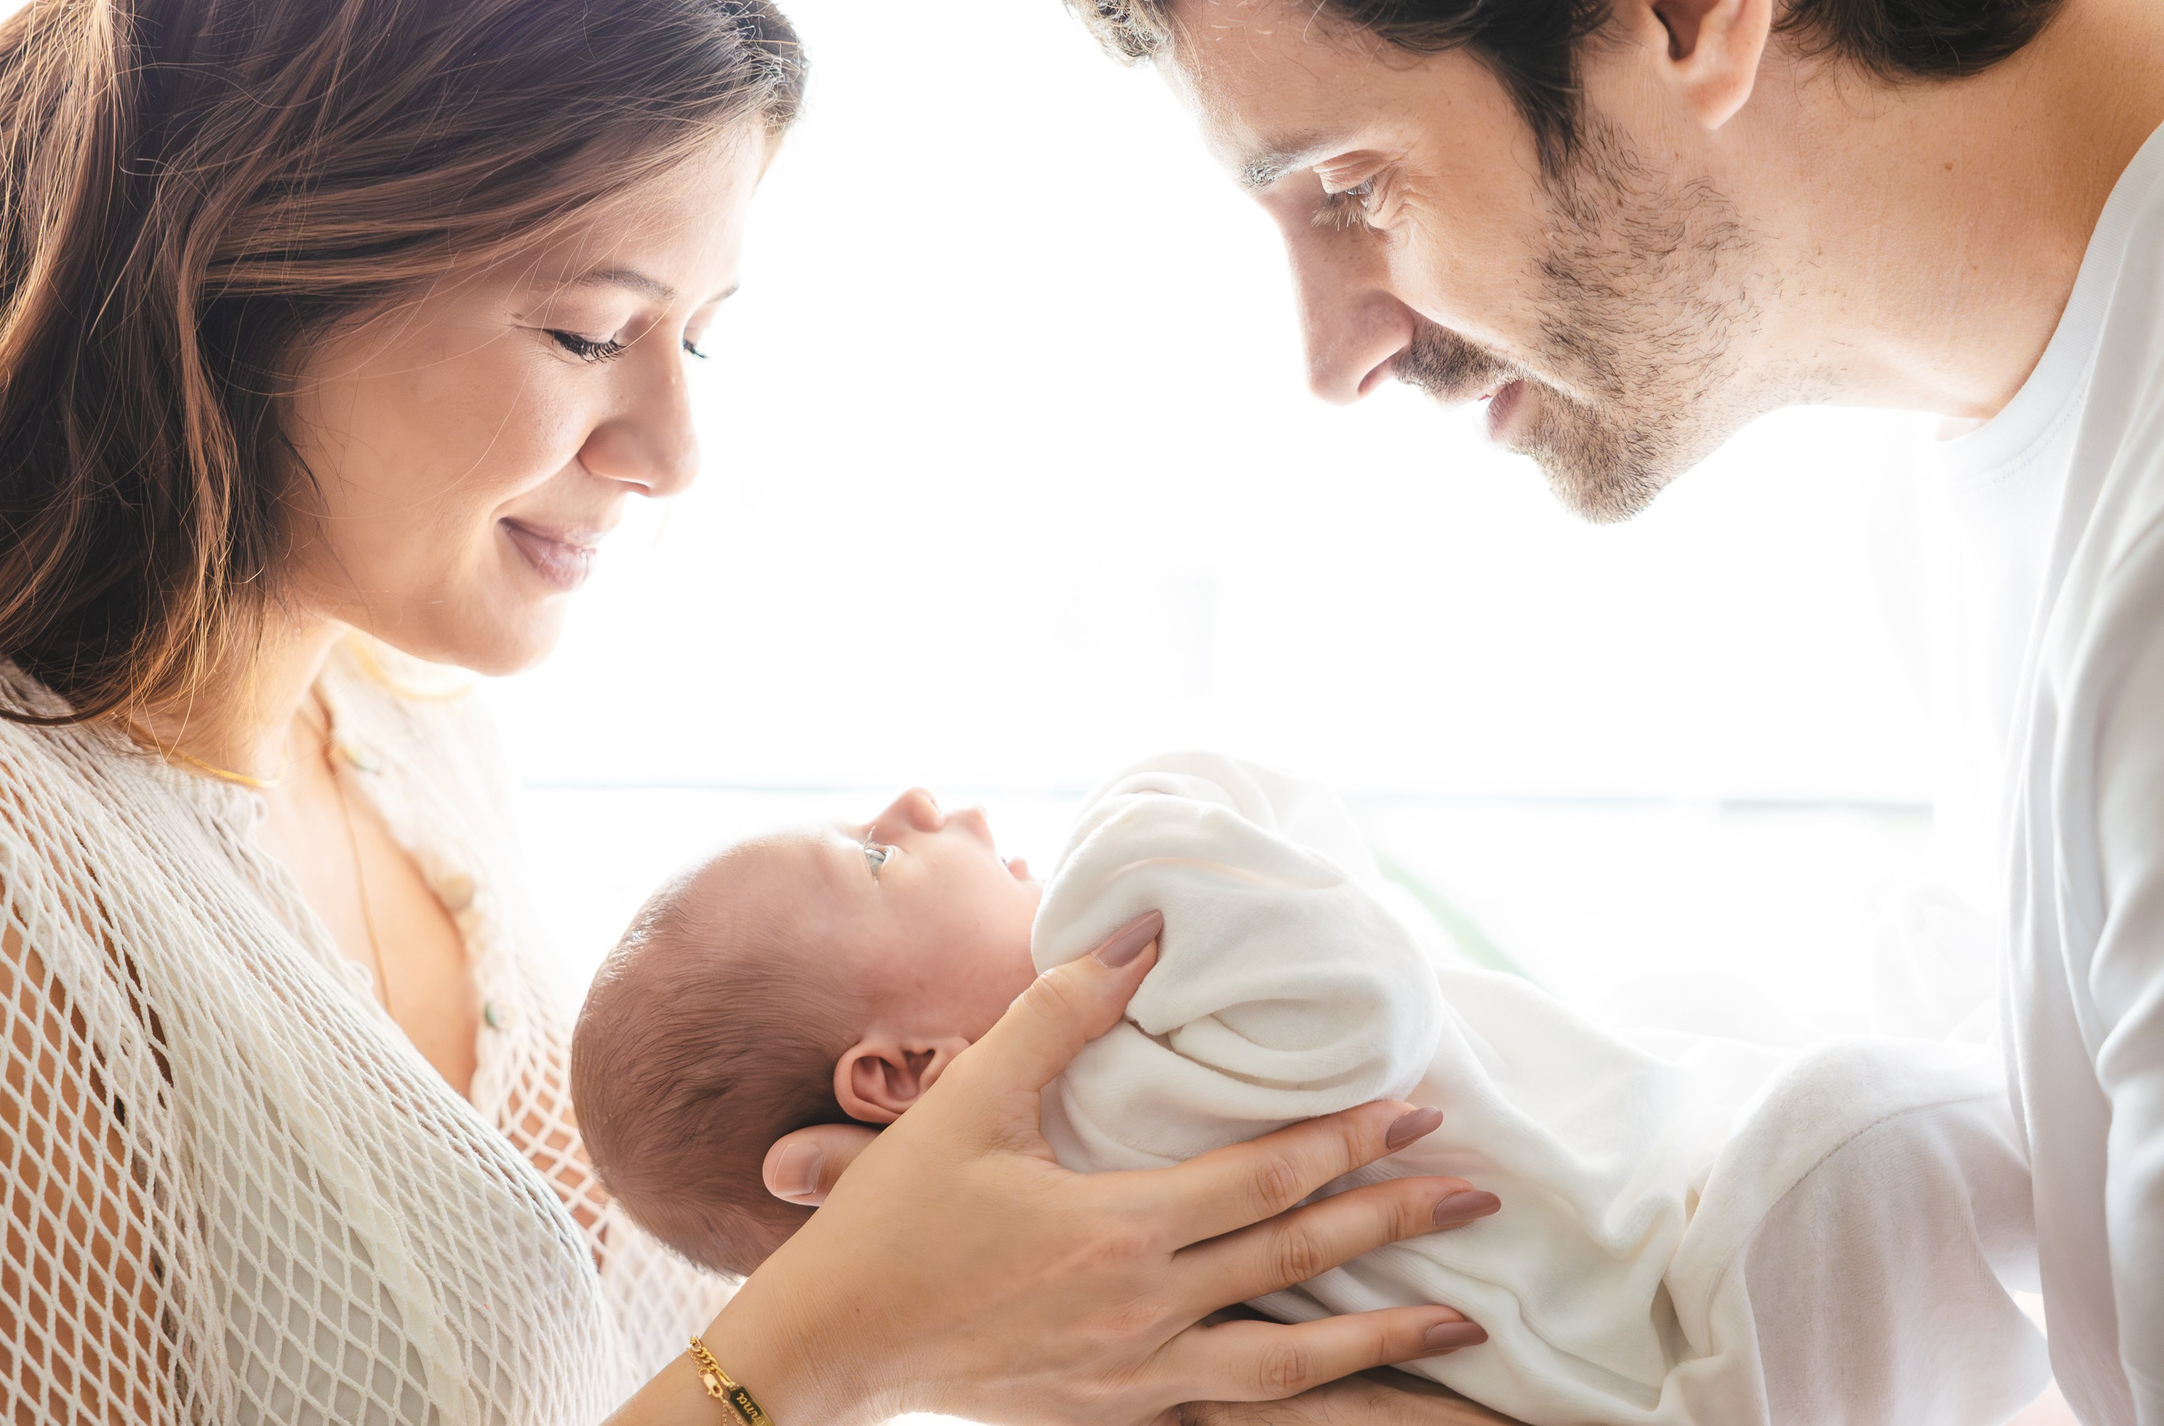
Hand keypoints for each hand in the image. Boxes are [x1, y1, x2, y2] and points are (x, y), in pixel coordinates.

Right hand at [697, 913, 1497, 1425]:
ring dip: (1387, 1343)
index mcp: (1116, 1231)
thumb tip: (1139, 938)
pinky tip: (1352, 1396)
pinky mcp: (1121, 1413)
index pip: (1266, 1180)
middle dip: (1400, 1223)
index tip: (1421, 1110)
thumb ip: (1058, 1013)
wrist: (834, 1343)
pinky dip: (1312, 1407)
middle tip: (1482, 1193)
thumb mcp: (970, 1103)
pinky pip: (1239, 1413)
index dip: (1351, 1141)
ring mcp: (1139, 1377)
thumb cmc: (896, 1219)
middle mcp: (1146, 1313)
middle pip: (1301, 1264)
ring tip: (1467, 1329)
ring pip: (1294, 1369)